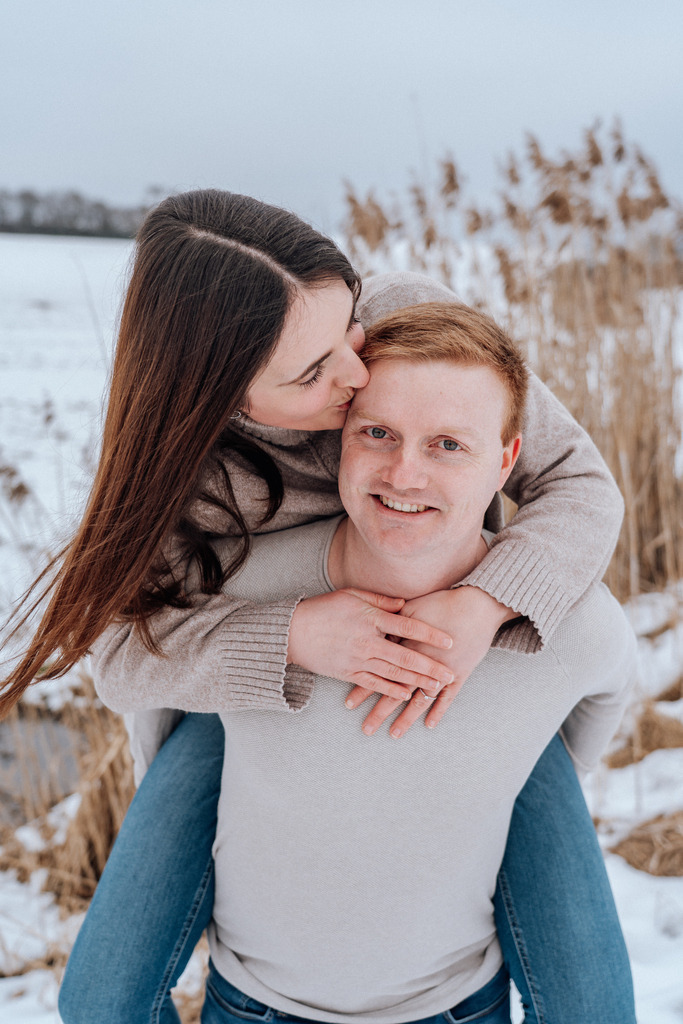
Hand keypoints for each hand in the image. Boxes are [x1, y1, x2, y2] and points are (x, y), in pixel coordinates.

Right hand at [287, 588, 453, 700]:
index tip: (449, 641)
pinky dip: (391, 690)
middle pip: (406, 655)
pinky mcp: (348, 673)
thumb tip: (405, 604)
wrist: (293, 632)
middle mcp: (367, 640)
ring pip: (394, 673)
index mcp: (370, 617)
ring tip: (436, 687)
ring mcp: (358, 659)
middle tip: (451, 673)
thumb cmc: (323, 609)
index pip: (408, 625)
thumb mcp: (351, 595)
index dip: (430, 634)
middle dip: (430, 666)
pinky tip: (406, 695)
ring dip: (417, 681)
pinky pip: (374, 684)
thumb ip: (380, 600)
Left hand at [346, 586, 517, 734]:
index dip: (364, 688)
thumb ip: (390, 624)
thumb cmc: (442, 603)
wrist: (477, 606)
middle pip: (397, 693)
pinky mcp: (460, 674)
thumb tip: (372, 633)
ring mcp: (442, 673)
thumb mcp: (410, 610)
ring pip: (420, 701)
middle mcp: (422, 665)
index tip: (349, 703)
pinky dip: (439, 711)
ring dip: (406, 719)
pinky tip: (429, 726)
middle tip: (366, 729)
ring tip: (394, 734)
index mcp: (406, 648)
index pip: (380, 672)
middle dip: (380, 712)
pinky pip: (448, 698)